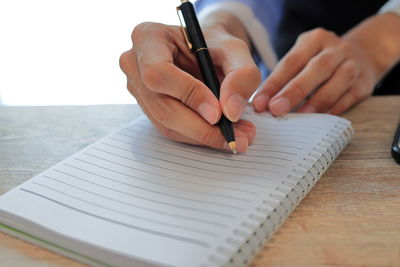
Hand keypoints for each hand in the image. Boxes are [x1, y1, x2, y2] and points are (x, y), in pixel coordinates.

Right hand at [120, 14, 260, 151]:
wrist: (205, 51)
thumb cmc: (216, 44)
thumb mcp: (236, 50)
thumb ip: (241, 75)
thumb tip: (231, 113)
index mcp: (148, 38)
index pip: (158, 72)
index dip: (188, 95)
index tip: (218, 113)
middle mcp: (135, 64)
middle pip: (161, 106)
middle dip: (201, 127)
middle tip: (236, 136)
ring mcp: (138, 89)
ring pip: (167, 124)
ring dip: (204, 136)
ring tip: (238, 136)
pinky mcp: (148, 108)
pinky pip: (171, 130)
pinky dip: (199, 136)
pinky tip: (222, 134)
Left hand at [253, 28, 378, 114]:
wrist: (363, 54)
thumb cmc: (319, 62)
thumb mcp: (302, 58)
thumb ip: (284, 77)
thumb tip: (262, 104)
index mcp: (314, 40)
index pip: (291, 62)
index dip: (274, 83)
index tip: (259, 103)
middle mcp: (336, 49)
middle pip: (317, 68)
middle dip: (294, 90)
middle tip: (276, 109)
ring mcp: (354, 64)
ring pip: (339, 81)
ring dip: (317, 101)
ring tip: (299, 116)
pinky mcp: (365, 82)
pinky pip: (350, 96)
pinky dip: (334, 108)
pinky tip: (320, 120)